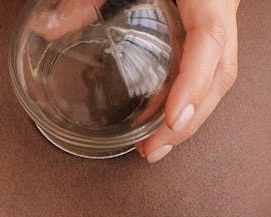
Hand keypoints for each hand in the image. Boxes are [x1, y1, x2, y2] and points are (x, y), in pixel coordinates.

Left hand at [138, 0, 239, 162]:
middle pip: (220, 73)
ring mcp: (223, 22)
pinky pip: (209, 71)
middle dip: (191, 118)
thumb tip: (47, 27)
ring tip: (155, 148)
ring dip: (190, 118)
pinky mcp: (213, 30)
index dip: (194, 84)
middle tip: (155, 150)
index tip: (174, 118)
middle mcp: (222, 9)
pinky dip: (188, 99)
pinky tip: (163, 122)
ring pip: (219, 78)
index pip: (209, 40)